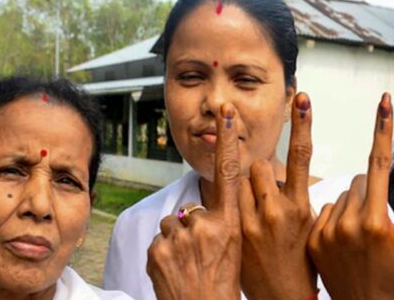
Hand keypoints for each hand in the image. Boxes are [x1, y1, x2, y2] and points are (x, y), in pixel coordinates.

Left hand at [147, 103, 241, 299]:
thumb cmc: (222, 284)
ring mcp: (181, 238)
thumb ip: (220, 222)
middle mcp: (207, 226)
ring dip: (176, 241)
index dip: (226, 140)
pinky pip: (158, 240)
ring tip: (187, 265)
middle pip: (190, 210)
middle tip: (200, 256)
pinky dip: (163, 254)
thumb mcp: (234, 248)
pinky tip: (174, 271)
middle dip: (191, 228)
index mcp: (231, 224)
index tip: (223, 111)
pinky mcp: (158, 249)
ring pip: (172, 224)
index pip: (228, 174)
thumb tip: (198, 211)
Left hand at [239, 93, 317, 299]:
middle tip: (262, 202)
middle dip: (256, 176)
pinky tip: (231, 238)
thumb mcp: (310, 228)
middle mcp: (275, 211)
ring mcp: (249, 223)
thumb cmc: (301, 264)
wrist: (283, 299)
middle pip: (256, 166)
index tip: (302, 96)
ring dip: (239, 194)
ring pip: (234, 183)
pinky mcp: (228, 234)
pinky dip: (220, 214)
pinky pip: (217, 205)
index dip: (303, 123)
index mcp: (300, 207)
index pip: (302, 156)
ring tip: (249, 222)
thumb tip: (298, 177)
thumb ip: (302, 199)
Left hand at [307, 93, 393, 299]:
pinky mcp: (312, 238)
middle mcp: (349, 223)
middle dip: (369, 191)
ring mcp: (326, 231)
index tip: (383, 101)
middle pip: (358, 181)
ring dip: (351, 206)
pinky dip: (334, 217)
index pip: (379, 164)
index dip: (382, 129)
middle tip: (377, 222)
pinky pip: (324, 210)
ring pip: (341, 195)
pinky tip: (343, 240)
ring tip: (360, 236)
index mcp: (377, 222)